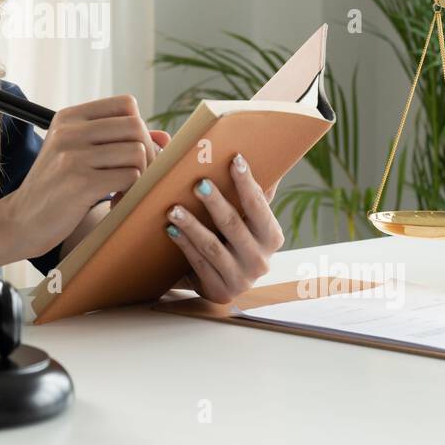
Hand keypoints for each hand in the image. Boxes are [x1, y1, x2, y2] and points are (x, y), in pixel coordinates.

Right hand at [0, 95, 157, 259]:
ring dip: (141, 177)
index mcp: (69, 117)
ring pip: (137, 153)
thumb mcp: (79, 155)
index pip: (126, 104)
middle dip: (149, 153)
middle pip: (136, 127)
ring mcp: (73, 156)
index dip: (140, 128)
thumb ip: (118, 142)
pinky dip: (131, 193)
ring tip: (124, 192)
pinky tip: (116, 204)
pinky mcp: (80, 183)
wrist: (19, 222)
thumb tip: (167, 137)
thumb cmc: (55, 189)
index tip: (134, 153)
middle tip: (138, 177)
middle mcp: (70, 131)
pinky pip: (130, 178)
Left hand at [164, 153, 284, 303]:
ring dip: (192, 225)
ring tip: (173, 208)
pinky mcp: (220, 291)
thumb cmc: (234, 238)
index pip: (259, 205)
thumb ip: (251, 192)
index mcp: (272, 237)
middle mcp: (261, 260)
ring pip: (213, 246)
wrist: (224, 279)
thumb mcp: (246, 219)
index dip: (247, 182)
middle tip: (198, 183)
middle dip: (215, 202)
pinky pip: (198, 263)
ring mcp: (242, 279)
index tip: (234, 159)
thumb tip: (246, 152)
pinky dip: (184, 245)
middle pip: (234, 226)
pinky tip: (171, 229)